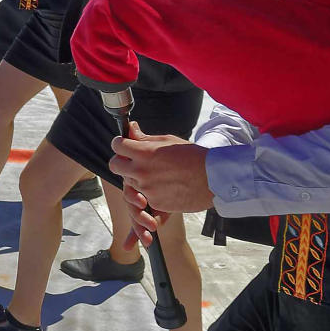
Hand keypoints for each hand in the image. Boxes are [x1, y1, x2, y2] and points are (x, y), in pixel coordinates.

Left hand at [109, 126, 214, 242]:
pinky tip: (164, 186)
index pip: (117, 145)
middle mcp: (141, 171)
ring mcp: (147, 189)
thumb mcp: (168, 141)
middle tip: (131, 162)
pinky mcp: (155, 203)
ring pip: (128, 182)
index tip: (125, 145)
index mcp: (144, 152)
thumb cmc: (193, 156)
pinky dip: (149, 193)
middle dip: (120, 162)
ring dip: (135, 178)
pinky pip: (143, 197)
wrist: (214, 178)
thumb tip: (130, 127)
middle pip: (115, 165)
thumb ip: (145, 138)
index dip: (120, 144)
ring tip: (154, 174)